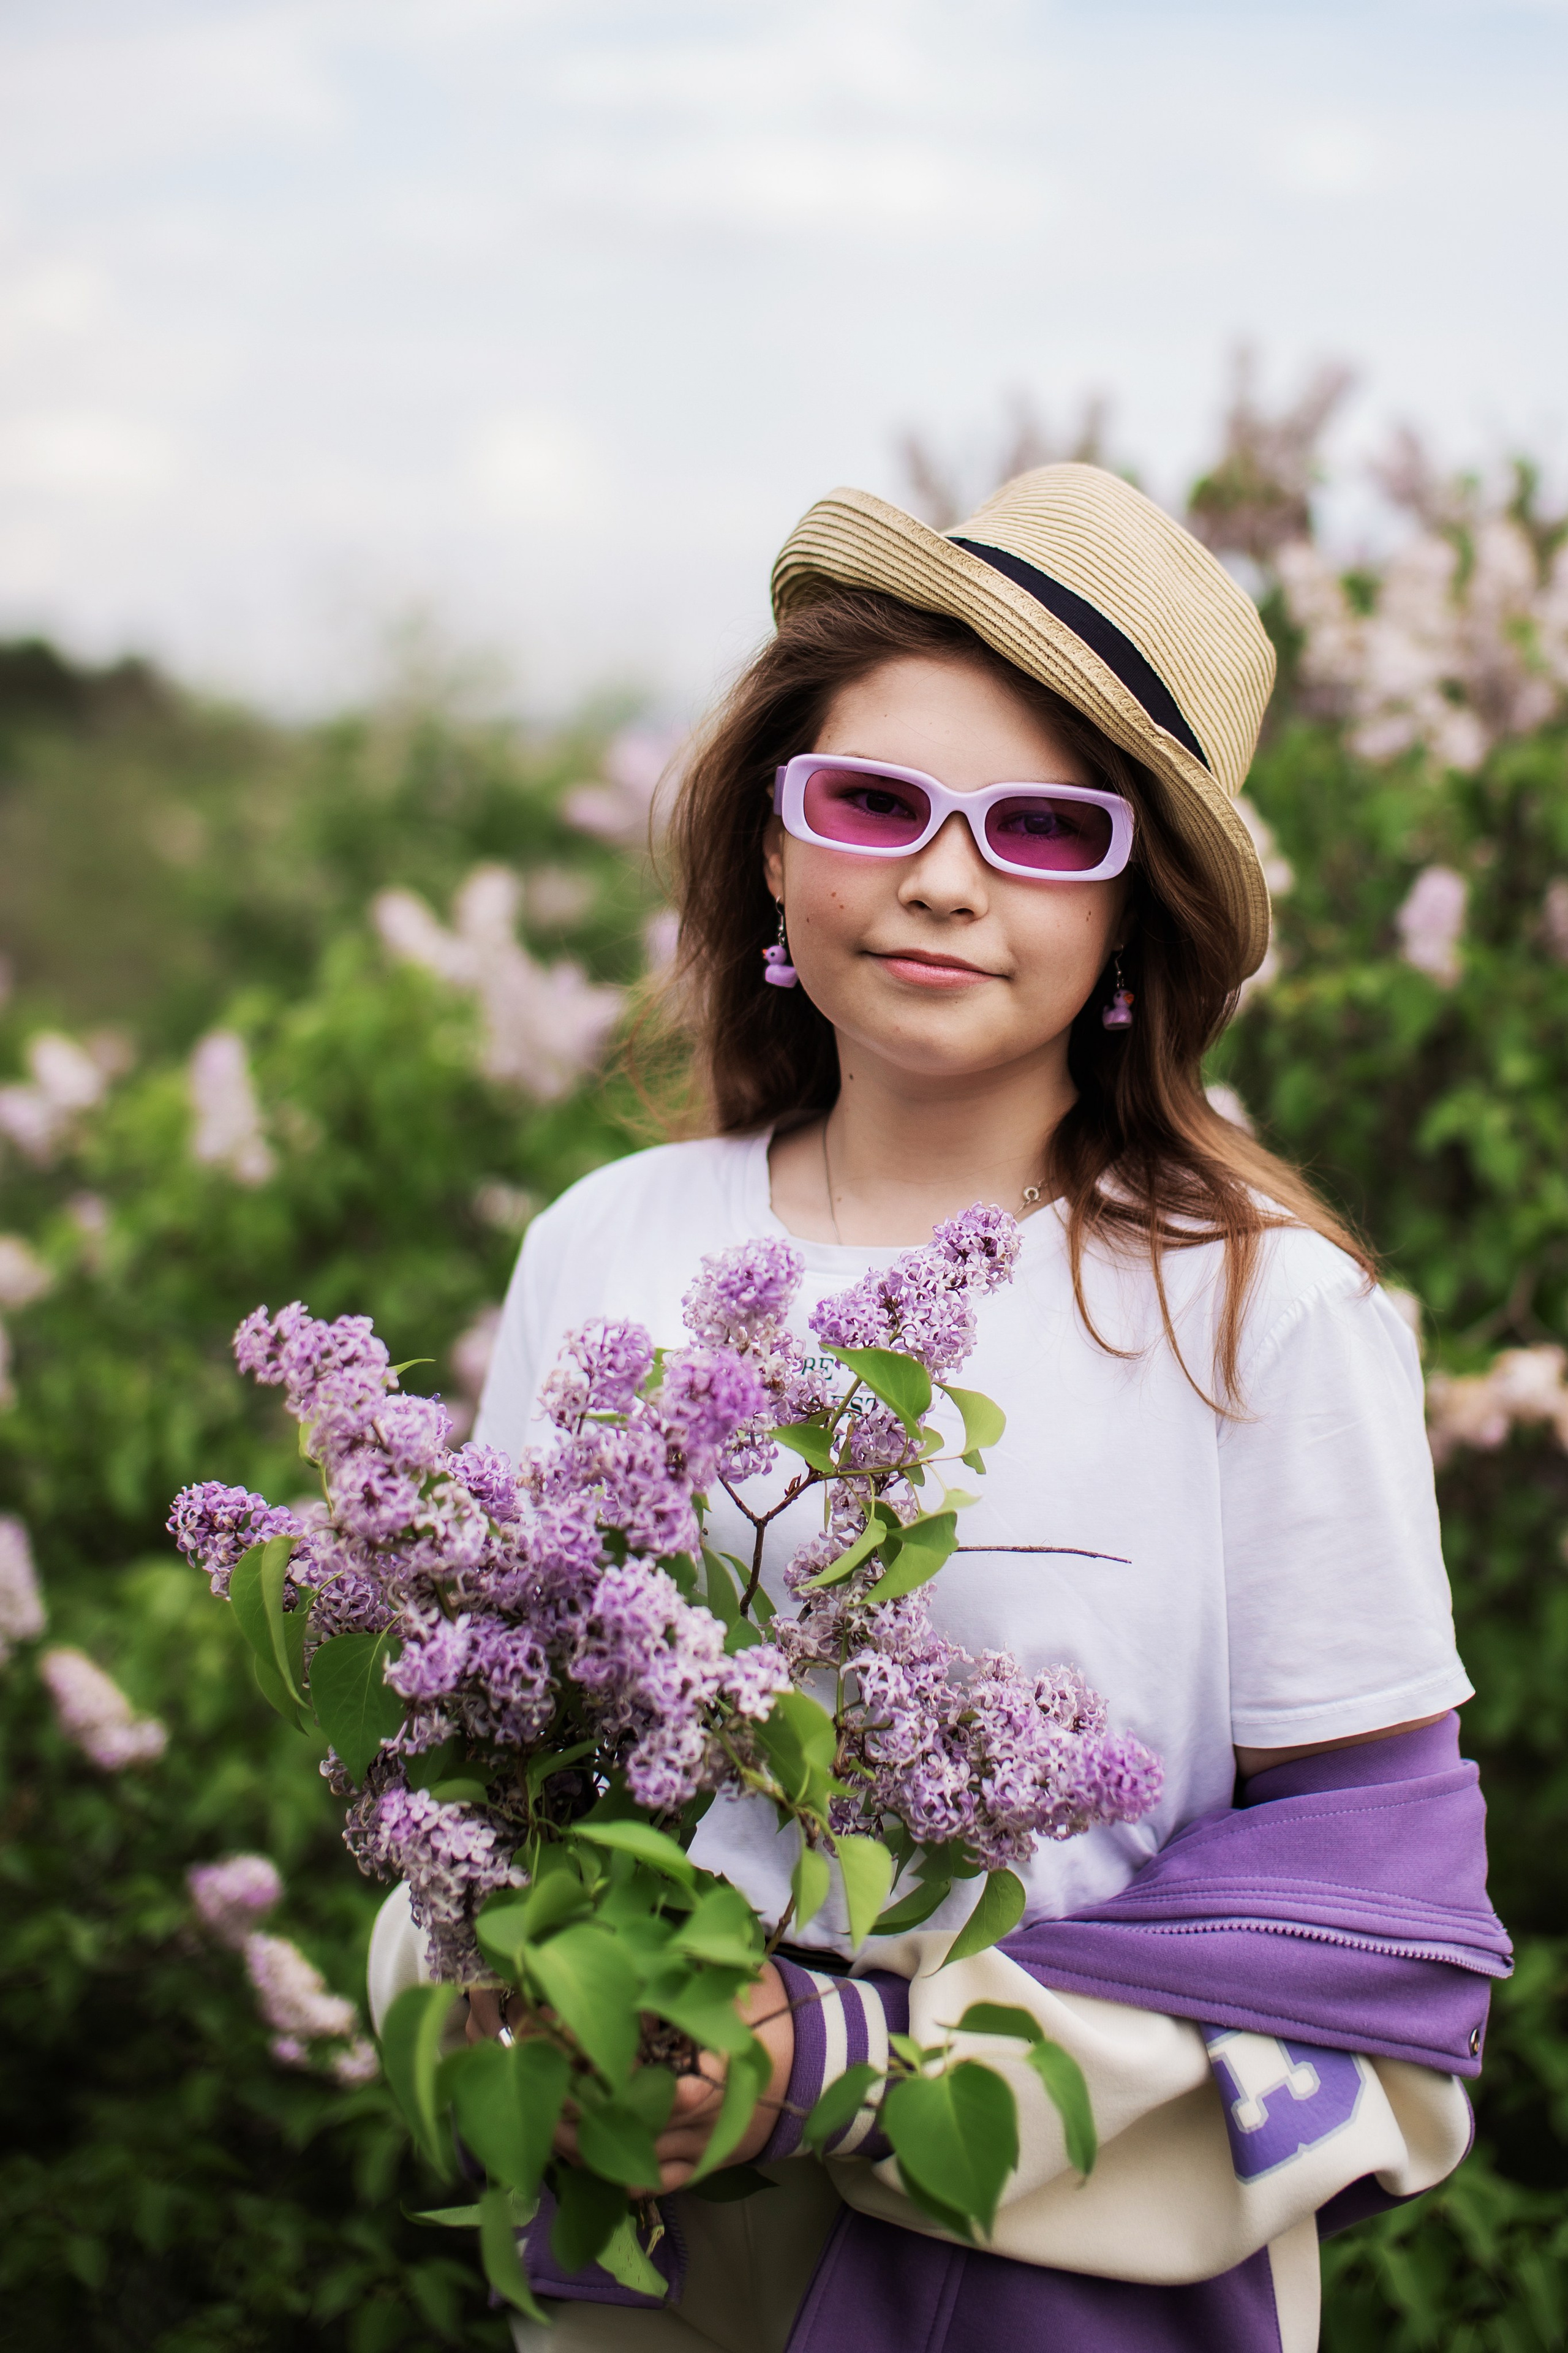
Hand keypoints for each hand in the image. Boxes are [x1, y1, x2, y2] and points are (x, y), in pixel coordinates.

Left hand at [466, 1960, 795, 2192]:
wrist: (822, 2063)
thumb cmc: (774, 2013)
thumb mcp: (735, 1978)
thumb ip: (689, 1967)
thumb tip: (634, 1939)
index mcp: (698, 2068)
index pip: (625, 2068)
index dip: (581, 2054)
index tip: (543, 2034)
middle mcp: (693, 2115)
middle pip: (615, 2119)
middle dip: (569, 2104)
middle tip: (532, 2083)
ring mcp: (698, 2147)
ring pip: (627, 2157)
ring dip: (582, 2143)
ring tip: (543, 2122)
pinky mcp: (705, 2165)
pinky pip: (654, 2182)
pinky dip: (617, 2175)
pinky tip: (586, 2158)